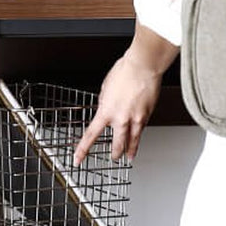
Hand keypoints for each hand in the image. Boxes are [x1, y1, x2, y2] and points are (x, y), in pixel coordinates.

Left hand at [74, 24, 179, 165]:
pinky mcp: (147, 115)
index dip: (83, 150)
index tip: (78, 159)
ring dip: (130, 151)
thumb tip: (106, 108)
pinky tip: (139, 134)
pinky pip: (142, 129)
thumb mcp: (105, 88)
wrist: (143, 66)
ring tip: (130, 156)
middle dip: (115, 153)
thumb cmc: (125, 72)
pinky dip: (139, 133)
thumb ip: (104, 102)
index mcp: (106, 111)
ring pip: (133, 141)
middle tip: (114, 157)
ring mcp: (136, 119)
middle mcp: (121, 119)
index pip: (91, 135)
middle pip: (117, 145)